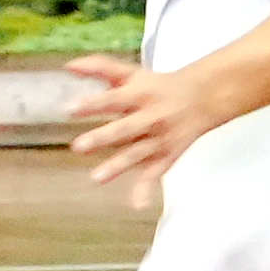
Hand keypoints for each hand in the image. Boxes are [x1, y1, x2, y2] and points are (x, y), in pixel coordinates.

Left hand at [67, 55, 231, 209]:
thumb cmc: (157, 86)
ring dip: (118, 166)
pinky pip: (155, 174)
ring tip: (96, 178)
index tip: (70, 108)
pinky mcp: (165, 157)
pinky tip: (137, 204)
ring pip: (137, 154)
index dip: (92, 104)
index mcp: (139, 94)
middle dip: (102, 138)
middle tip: (78, 147)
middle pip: (124, 128)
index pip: (112, 99)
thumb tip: (67, 66)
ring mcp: (158, 139)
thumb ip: (99, 67)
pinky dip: (146, 190)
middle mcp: (149, 117)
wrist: (202, 98)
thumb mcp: (131, 73)